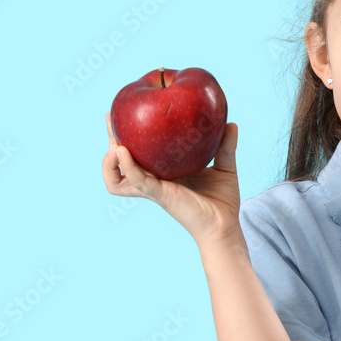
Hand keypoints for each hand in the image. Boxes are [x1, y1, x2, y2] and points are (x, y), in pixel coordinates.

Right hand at [102, 113, 241, 244]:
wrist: (225, 225)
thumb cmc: (222, 200)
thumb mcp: (224, 167)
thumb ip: (225, 145)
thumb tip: (231, 123)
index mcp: (165, 172)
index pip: (139, 153)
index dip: (127, 136)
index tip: (123, 115)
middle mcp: (155, 179)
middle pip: (120, 161)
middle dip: (111, 141)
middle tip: (110, 119)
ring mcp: (155, 188)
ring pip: (117, 176)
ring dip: (110, 161)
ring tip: (115, 145)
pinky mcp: (160, 195)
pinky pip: (136, 180)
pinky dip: (126, 166)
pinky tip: (122, 152)